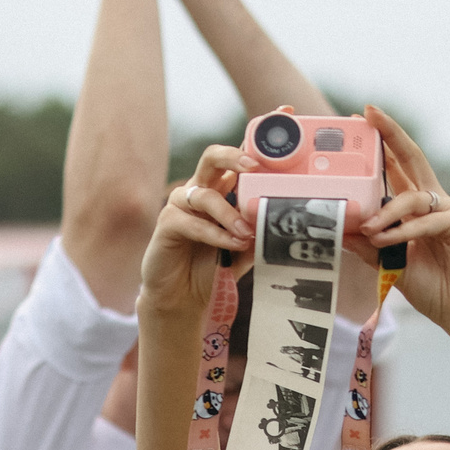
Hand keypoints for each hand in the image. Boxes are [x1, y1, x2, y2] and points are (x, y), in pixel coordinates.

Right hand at [140, 146, 255, 321]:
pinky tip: (232, 243)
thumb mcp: (244, 250)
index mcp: (219, 193)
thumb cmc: (213, 269)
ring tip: (247, 234)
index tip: (271, 151)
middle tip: (254, 167)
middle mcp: (199, 193)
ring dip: (229, 214)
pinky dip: (215, 233)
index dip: (248, 152)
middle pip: (211, 159)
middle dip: (233, 157)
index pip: (233, 165)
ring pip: (205, 195)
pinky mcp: (167, 224)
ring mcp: (180, 207)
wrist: (183, 298)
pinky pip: (191, 222)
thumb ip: (258, 233)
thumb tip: (282, 222)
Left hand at [352, 106, 449, 337]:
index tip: (361, 119)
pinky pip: (426, 221)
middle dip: (391, 134)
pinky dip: (404, 232)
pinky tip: (388, 241)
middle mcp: (436, 202)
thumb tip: (337, 228)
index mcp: (419, 207)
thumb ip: (367, 245)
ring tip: (368, 229)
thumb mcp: (390, 264)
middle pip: (412, 159)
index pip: (398, 168)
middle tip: (369, 114)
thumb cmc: (433, 288)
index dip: (382, 143)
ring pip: (411, 198)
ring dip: (386, 212)